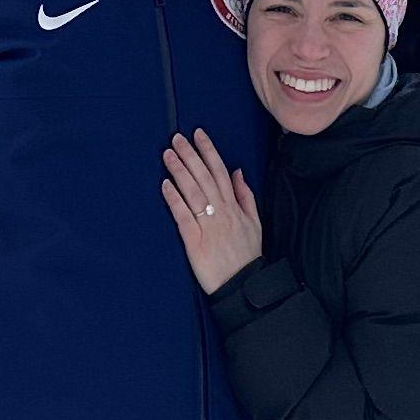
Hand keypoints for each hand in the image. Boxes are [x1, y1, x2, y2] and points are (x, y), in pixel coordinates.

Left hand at [161, 128, 260, 294]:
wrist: (243, 285)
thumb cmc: (247, 254)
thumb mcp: (254, 223)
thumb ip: (246, 196)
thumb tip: (237, 171)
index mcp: (235, 206)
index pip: (220, 171)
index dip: (208, 151)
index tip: (198, 134)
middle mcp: (222, 212)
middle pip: (204, 177)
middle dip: (190, 155)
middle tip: (176, 138)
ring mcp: (208, 226)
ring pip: (193, 192)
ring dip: (179, 171)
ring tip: (168, 155)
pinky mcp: (195, 241)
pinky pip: (184, 216)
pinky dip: (174, 199)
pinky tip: (165, 185)